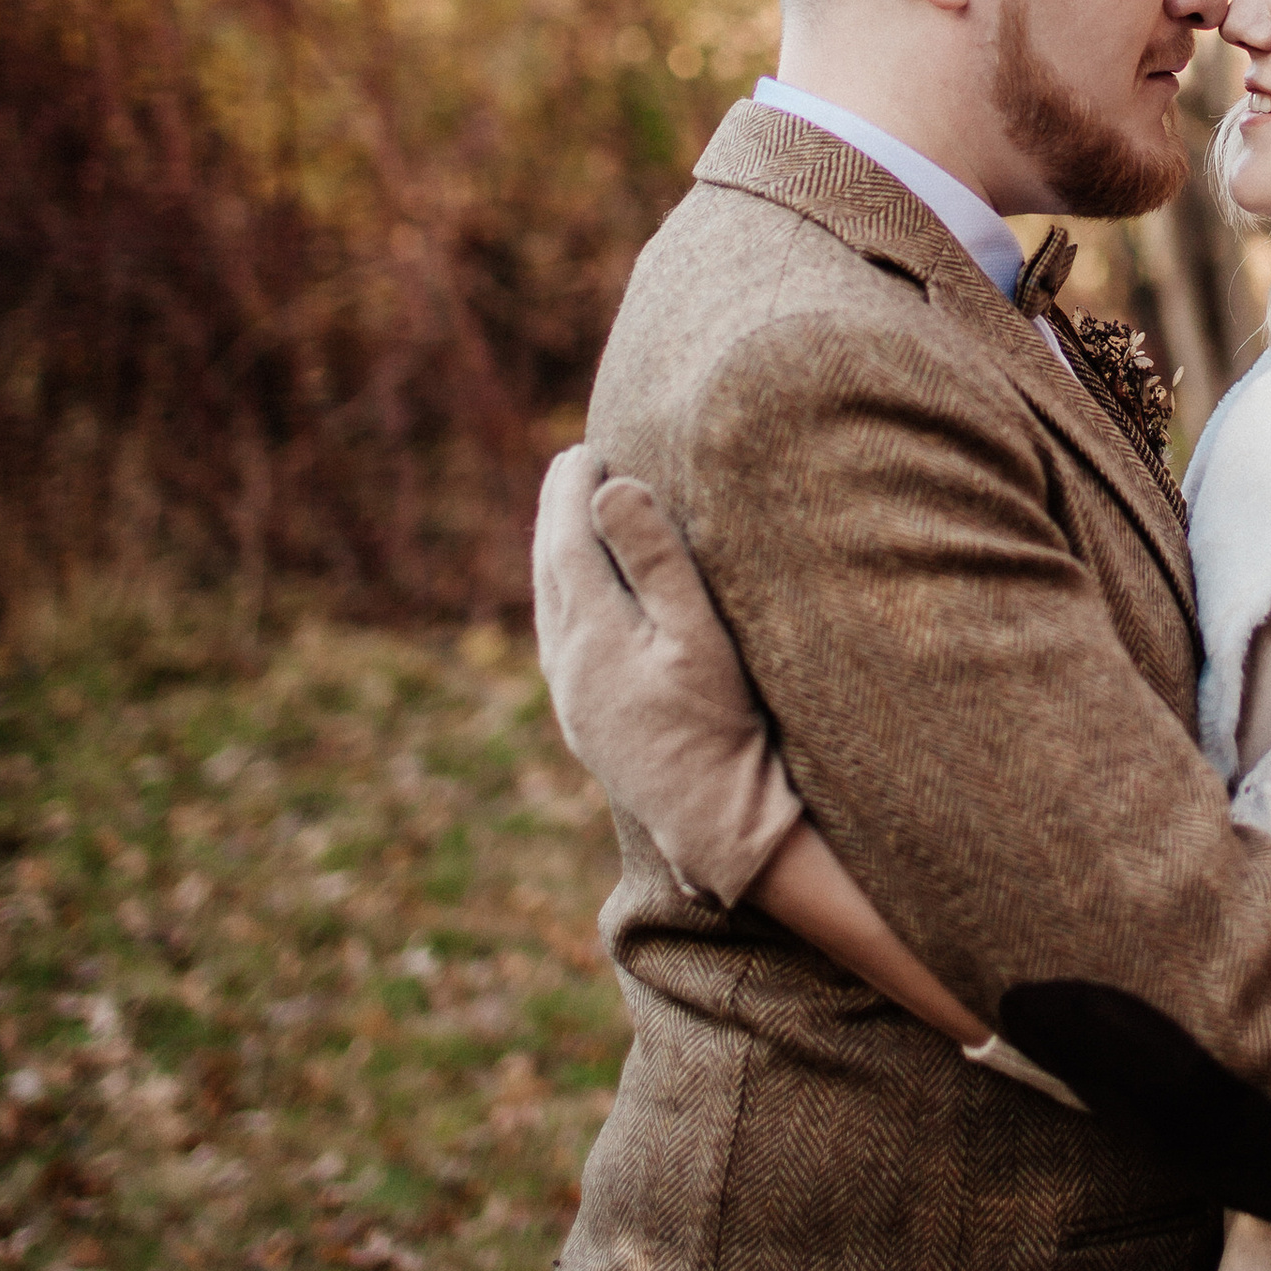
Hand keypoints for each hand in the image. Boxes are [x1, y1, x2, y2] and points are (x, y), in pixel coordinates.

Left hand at [532, 447, 806, 905]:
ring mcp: (573, 699)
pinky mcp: (587, 723)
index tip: (585, 448)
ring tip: (568, 518)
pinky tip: (581, 599)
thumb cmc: (721, 722)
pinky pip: (559, 642)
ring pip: (549, 609)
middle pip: (549, 571)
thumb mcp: (698, 632)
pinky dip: (563, 599)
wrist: (716, 822)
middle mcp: (567, 666)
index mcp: (590, 635)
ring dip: (554, 556)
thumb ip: (654, 557)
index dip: (571, 490)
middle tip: (569, 464)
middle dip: (555, 513)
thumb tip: (610, 486)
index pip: (567, 542)